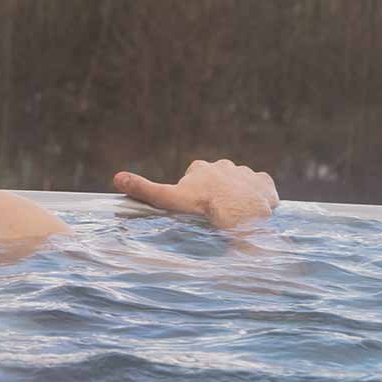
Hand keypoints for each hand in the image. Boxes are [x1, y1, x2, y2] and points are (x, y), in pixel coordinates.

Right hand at [114, 158, 278, 227]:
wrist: (241, 216)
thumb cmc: (204, 208)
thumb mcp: (171, 200)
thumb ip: (145, 189)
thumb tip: (116, 178)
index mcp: (201, 167)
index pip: (196, 178)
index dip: (195, 194)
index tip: (197, 208)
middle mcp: (224, 165)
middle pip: (219, 180)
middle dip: (218, 194)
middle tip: (216, 215)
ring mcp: (246, 173)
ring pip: (240, 184)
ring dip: (239, 197)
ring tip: (236, 217)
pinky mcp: (265, 184)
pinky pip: (262, 187)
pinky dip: (259, 197)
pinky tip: (256, 210)